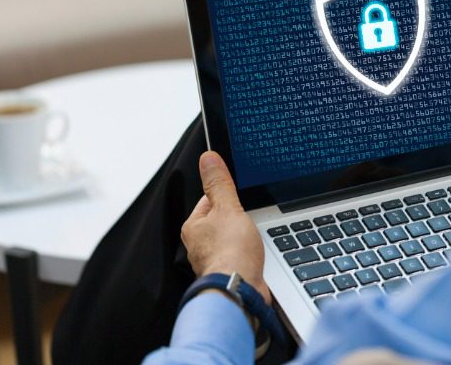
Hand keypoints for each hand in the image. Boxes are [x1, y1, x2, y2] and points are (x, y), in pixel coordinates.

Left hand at [181, 151, 270, 303]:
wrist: (241, 289)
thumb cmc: (231, 253)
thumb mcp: (228, 208)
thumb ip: (219, 184)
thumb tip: (208, 159)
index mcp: (194, 227)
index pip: (209, 201)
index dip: (227, 197)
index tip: (238, 197)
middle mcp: (199, 245)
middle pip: (222, 221)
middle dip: (238, 220)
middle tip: (249, 220)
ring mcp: (214, 260)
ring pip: (232, 240)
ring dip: (245, 239)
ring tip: (253, 240)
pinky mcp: (229, 272)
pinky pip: (240, 257)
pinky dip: (249, 255)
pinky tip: (256, 255)